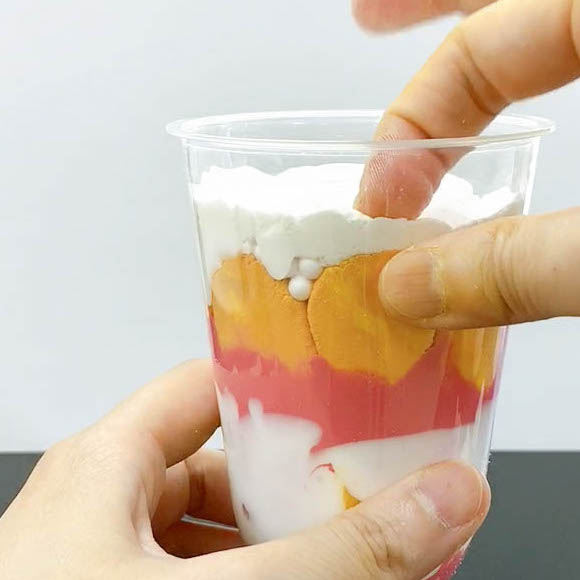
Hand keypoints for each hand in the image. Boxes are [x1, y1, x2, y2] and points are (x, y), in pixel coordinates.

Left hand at [0, 360, 488, 579]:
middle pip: (217, 464)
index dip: (280, 386)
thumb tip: (446, 497)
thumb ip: (343, 552)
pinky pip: (193, 575)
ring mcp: (104, 566)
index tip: (350, 397)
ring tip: (348, 553)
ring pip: (211, 531)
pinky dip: (250, 577)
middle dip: (294, 483)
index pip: (209, 388)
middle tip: (367, 490)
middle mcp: (101, 508)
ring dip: (279, 542)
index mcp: (106, 466)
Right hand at [351, 0, 579, 328]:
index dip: (416, 122)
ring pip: (552, 29)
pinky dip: (543, 94)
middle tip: (370, 16)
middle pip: (510, 3)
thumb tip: (409, 289)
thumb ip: (526, 265)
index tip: (378, 200)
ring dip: (487, 58)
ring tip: (435, 74)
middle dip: (434, 11)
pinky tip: (509, 140)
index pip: (488, 43)